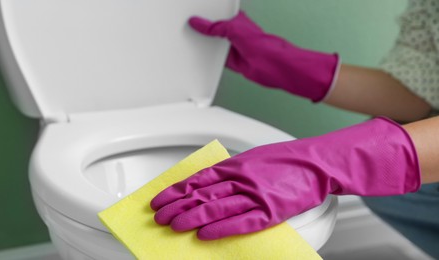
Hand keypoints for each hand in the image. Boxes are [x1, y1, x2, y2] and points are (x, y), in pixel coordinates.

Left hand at [151, 117, 420, 239]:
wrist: (316, 163)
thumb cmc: (285, 159)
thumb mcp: (252, 158)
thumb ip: (230, 171)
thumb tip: (207, 183)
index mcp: (235, 164)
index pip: (197, 179)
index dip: (176, 190)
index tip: (161, 199)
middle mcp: (241, 178)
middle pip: (201, 194)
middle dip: (177, 206)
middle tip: (160, 216)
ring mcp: (255, 195)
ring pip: (216, 208)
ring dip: (192, 217)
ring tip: (174, 226)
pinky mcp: (270, 211)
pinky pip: (241, 222)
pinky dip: (221, 229)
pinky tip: (205, 235)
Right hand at [189, 11, 339, 101]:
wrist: (270, 66)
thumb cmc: (262, 44)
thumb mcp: (232, 28)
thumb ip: (213, 27)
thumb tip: (198, 22)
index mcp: (237, 20)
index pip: (218, 15)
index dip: (207, 15)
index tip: (193, 15)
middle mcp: (235, 34)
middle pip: (214, 31)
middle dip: (204, 31)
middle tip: (189, 27)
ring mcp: (233, 48)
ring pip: (214, 45)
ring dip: (206, 45)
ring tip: (192, 41)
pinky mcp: (231, 62)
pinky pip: (216, 59)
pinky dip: (209, 59)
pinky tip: (201, 56)